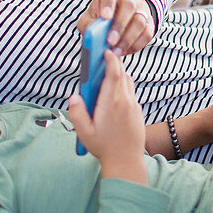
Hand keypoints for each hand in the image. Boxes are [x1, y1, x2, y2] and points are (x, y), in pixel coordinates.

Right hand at [68, 51, 147, 182]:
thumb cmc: (103, 147)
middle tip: (105, 58)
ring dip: (120, 75)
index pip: (114, 73)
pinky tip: (114, 94)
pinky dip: (124, 87)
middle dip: (115, 64)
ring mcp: (134, 106)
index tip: (106, 51)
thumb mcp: (83, 132)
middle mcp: (125, 101)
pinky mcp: (138, 112)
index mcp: (111, 102)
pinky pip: (131, 93)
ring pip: (129, 83)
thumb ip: (76, 113)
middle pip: (122, 74)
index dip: (111, 60)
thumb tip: (74, 97)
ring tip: (108, 75)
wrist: (126, 161)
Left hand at [78, 0, 154, 56]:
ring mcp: (141, 9)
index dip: (108, 4)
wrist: (117, 16)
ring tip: (116, 51)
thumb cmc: (101, 17)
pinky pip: (147, 34)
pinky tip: (124, 50)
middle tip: (110, 41)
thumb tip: (92, 36)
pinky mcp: (149, 22)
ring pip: (140, 21)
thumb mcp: (90, 17)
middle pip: (129, 6)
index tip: (104, 17)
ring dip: (127, 39)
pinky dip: (136, 45)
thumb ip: (88, 24)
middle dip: (119, 25)